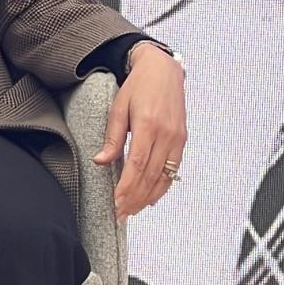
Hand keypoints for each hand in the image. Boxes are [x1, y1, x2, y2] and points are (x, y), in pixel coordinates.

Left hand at [92, 42, 186, 223]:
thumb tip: (101, 161)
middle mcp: (166, 134)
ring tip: (132, 211)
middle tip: (120, 214)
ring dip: (148, 197)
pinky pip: (173, 170)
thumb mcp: (119, 107)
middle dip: (135, 199)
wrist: (163, 70)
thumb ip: (112, 136)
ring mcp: (177, 138)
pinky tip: (151, 198)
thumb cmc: (137, 86)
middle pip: (150, 176)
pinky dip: (162, 187)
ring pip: (164, 177)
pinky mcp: (182, 140)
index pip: (136, 165)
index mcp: (148, 125)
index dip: (126, 188)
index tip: (115, 204)